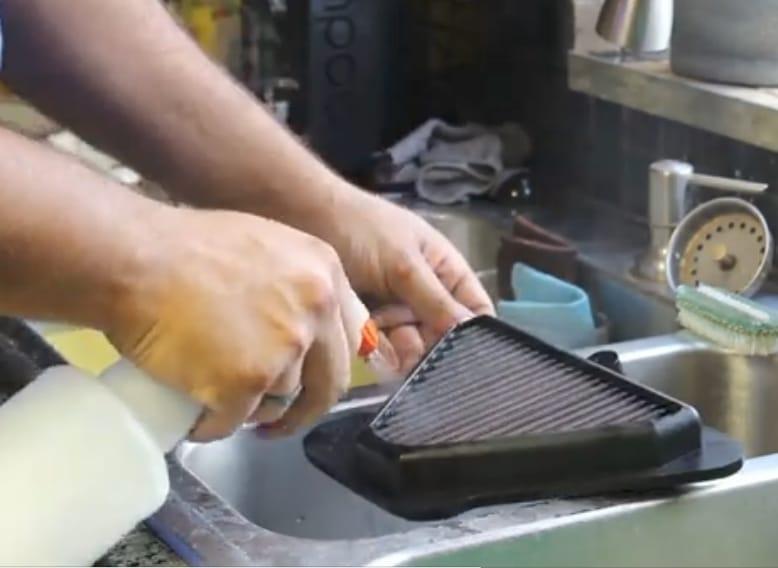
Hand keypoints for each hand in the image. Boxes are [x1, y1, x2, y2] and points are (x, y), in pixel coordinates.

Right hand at [106, 207, 361, 440]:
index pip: (353, 335)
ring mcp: (284, 349)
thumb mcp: (264, 247)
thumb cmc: (186, 246)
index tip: (315, 381)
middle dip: (306, 409)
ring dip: (253, 410)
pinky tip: (198, 415)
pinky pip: (236, 422)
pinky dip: (215, 425)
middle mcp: (316, 311)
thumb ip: (296, 285)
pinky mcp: (247, 383)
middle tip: (280, 420)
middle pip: (328, 382)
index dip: (331, 364)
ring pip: (280, 401)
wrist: (136, 259)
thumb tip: (305, 328)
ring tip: (220, 400)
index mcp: (325, 273)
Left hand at [327, 191, 494, 372]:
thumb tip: (473, 333)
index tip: (464, 356)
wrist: (302, 218)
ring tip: (379, 329)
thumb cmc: (360, 230)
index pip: (476, 309)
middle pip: (442, 334)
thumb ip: (436, 301)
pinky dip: (377, 348)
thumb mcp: (403, 264)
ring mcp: (396, 307)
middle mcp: (425, 292)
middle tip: (406, 340)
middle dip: (428, 343)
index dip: (476, 334)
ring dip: (399, 346)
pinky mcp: (367, 321)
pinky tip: (366, 341)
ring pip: (411, 344)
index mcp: (445, 270)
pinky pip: (382, 346)